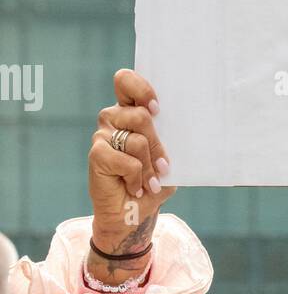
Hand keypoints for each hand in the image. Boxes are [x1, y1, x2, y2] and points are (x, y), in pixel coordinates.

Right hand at [88, 69, 175, 257]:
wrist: (133, 213)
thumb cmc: (152, 182)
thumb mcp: (168, 160)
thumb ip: (170, 141)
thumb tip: (183, 132)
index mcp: (130, 111)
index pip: (125, 81)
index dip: (141, 89)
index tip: (157, 109)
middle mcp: (113, 118)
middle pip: (140, 116)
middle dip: (158, 145)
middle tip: (163, 167)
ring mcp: (103, 135)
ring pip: (136, 140)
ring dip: (149, 166)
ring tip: (150, 182)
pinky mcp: (97, 154)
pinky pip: (126, 160)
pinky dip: (136, 177)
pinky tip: (135, 187)